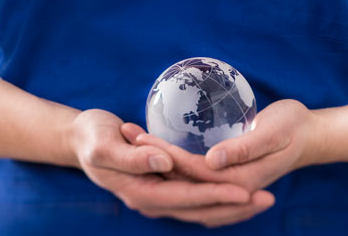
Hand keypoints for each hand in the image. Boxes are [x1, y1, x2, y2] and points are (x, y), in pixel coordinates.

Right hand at [70, 109, 273, 227]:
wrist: (80, 139)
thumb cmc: (91, 137)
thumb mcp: (104, 144)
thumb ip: (132, 157)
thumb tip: (164, 163)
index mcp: (139, 191)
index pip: (185, 198)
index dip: (216, 195)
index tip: (245, 190)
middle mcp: (151, 200)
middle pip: (199, 210)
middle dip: (233, 206)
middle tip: (267, 197)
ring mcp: (157, 196)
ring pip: (201, 209)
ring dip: (231, 206)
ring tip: (261, 198)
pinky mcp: (162, 187)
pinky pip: (195, 200)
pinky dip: (218, 199)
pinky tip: (237, 192)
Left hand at [130, 99, 321, 192]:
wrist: (313, 136)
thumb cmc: (295, 127)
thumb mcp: (275, 132)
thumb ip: (245, 148)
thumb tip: (212, 161)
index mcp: (241, 179)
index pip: (191, 171)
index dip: (163, 154)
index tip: (139, 137)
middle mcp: (232, 188)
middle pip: (182, 180)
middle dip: (152, 159)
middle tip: (125, 136)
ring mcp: (230, 186)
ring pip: (186, 184)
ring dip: (158, 166)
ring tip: (133, 142)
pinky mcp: (229, 178)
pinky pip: (195, 183)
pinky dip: (174, 172)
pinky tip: (160, 163)